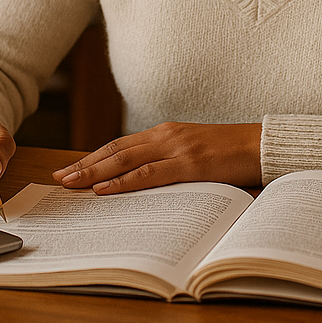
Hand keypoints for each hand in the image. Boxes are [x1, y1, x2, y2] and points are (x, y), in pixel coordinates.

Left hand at [51, 122, 261, 194]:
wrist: (263, 145)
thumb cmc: (232, 153)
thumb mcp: (195, 153)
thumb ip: (170, 162)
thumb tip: (144, 182)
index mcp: (166, 133)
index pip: (120, 145)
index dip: (93, 157)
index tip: (71, 168)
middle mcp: (166, 136)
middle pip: (114, 150)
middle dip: (84, 165)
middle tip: (58, 177)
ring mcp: (176, 148)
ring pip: (124, 160)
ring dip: (94, 173)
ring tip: (70, 183)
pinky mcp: (189, 164)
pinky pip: (149, 175)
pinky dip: (123, 182)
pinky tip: (104, 189)